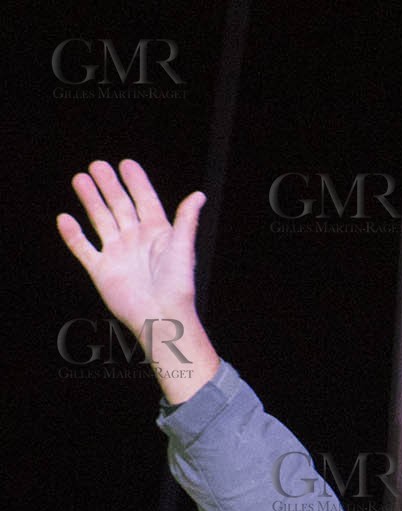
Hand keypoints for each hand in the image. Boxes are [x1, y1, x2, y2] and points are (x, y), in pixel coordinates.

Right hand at [57, 160, 217, 401]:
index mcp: (157, 234)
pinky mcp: (101, 270)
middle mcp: (136, 240)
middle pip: (119, 206)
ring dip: (91, 201)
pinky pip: (83, 248)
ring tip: (80, 179)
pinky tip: (65, 218)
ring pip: (101, 220)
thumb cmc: (177, 286)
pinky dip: (73, 234)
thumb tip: (199, 195)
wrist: (160, 318)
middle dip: (109, 186)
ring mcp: (117, 254)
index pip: (145, 201)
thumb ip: (186, 221)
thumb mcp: (182, 248)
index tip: (126, 163)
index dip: (136, 183)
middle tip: (97, 165)